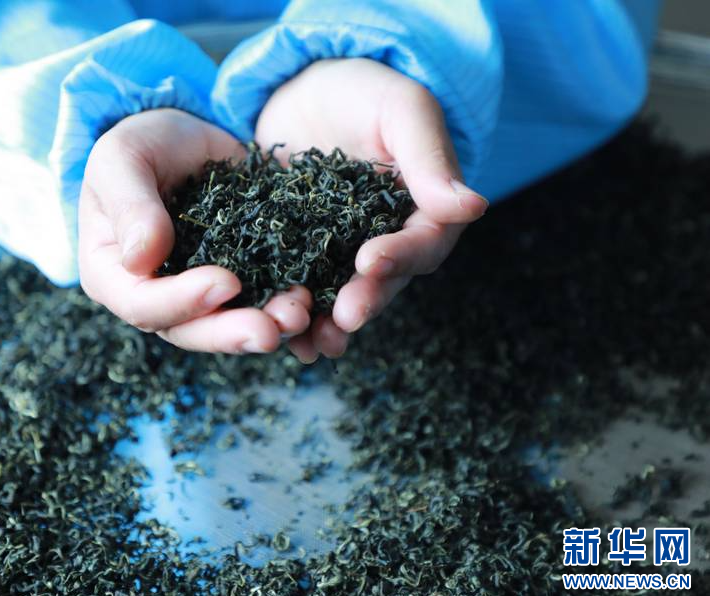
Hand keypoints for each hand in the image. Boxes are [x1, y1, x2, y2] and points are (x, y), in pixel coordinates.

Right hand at [79, 108, 311, 352]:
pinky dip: (287, 304)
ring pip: (231, 325)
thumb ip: (130, 205)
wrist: (186, 138)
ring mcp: (200, 294)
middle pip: (191, 330)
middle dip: (232, 333)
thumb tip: (140, 259)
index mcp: (112, 274)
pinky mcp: (242, 281)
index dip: (183, 301)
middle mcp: (156, 296)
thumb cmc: (142, 144)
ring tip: (301, 316)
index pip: (142, 305)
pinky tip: (315, 301)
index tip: (226, 282)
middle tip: (272, 331)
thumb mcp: (124, 159)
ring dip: (267, 325)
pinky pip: (262, 302)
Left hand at [255, 59, 488, 362]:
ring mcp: (344, 251)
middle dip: (365, 300)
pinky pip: (303, 288)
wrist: (305, 90)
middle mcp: (388, 239)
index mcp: (422, 209)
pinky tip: (283, 335)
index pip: (421, 241)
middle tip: (344, 318)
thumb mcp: (402, 109)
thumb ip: (429, 158)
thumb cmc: (364, 89)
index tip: (371, 262)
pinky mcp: (303, 254)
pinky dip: (296, 313)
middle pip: (386, 281)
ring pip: (345, 295)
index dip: (399, 256)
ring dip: (330, 324)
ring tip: (313, 344)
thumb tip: (473, 206)